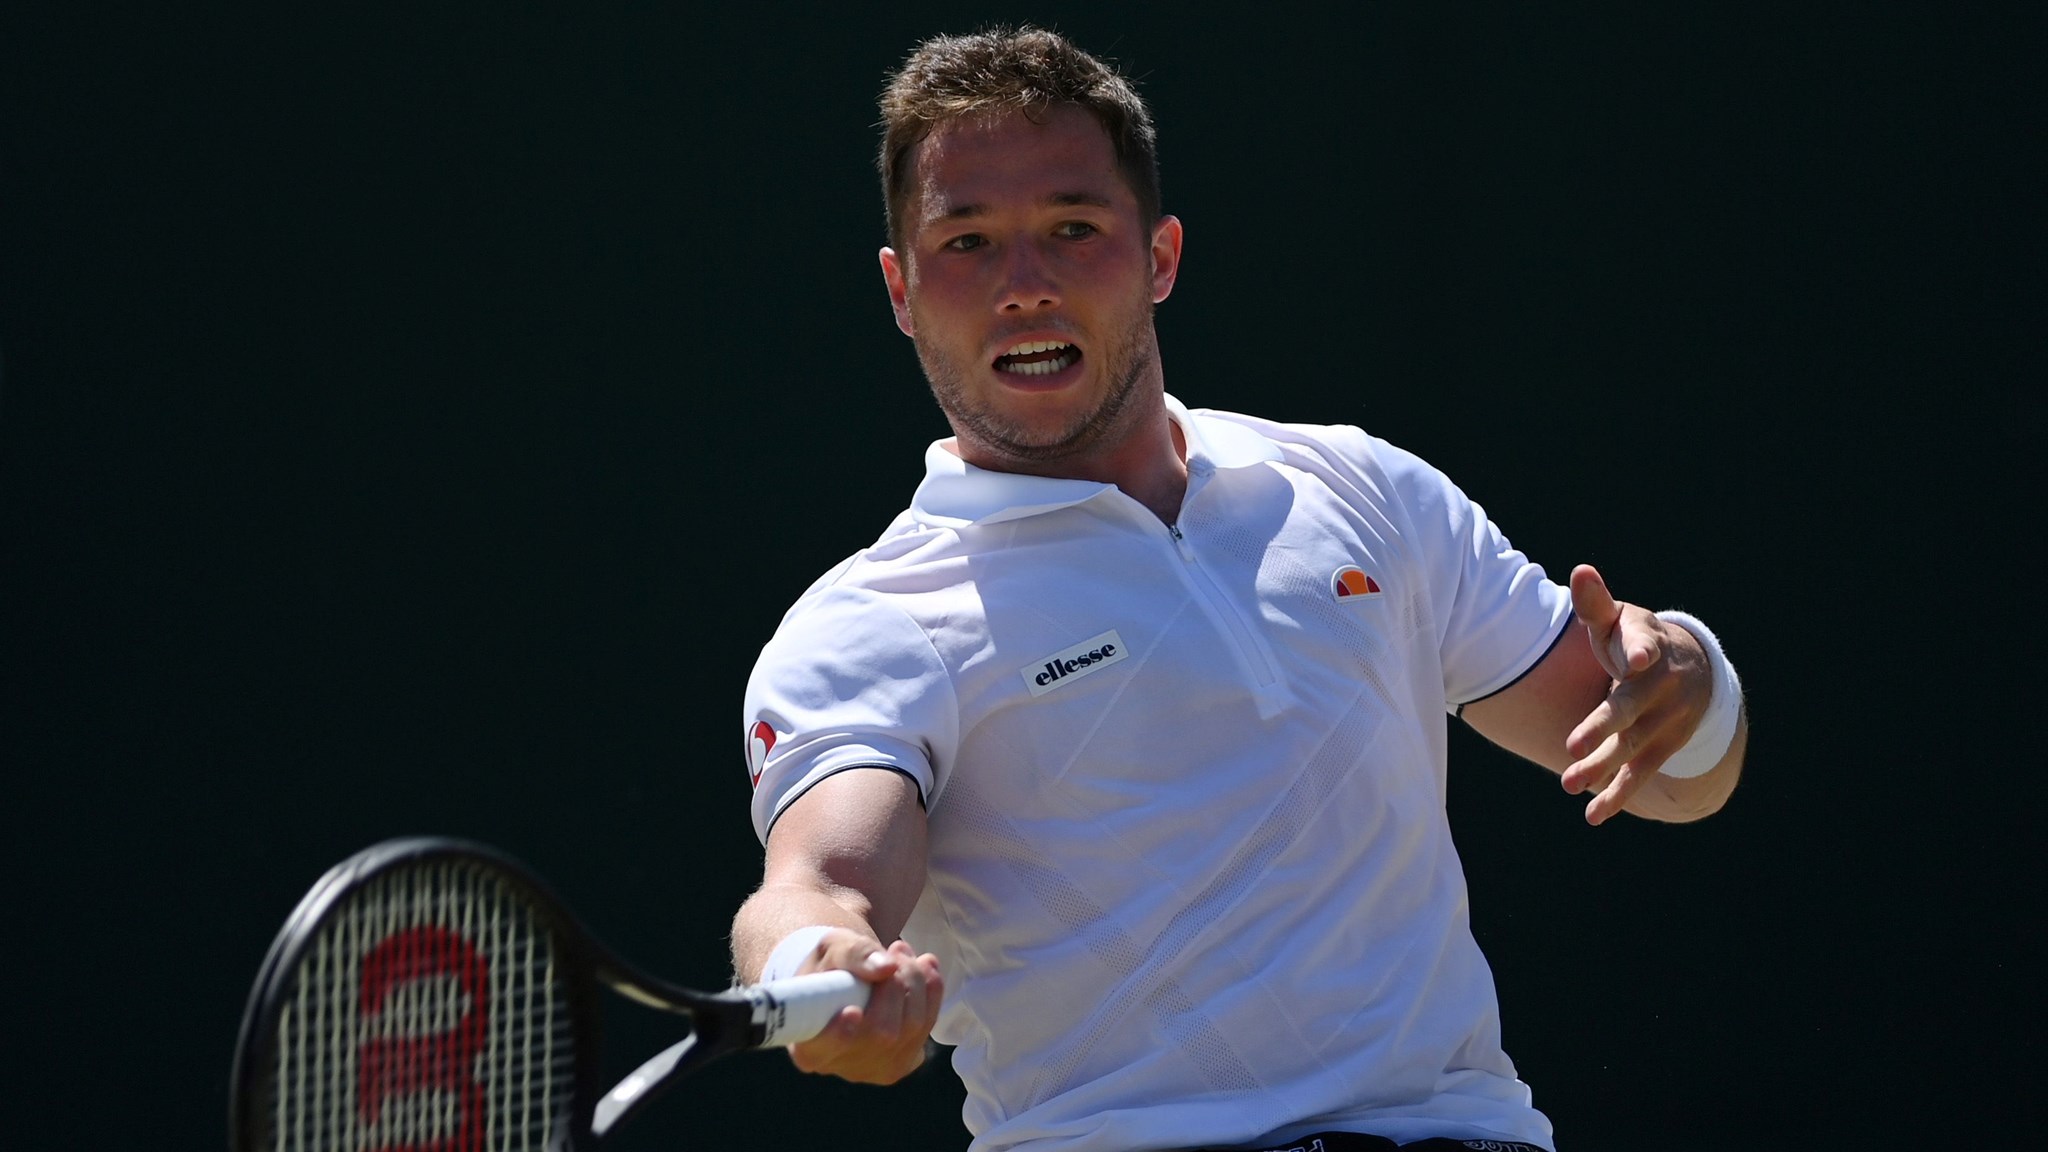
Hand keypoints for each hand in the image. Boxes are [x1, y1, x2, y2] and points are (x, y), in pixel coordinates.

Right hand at [785, 930, 943, 1084]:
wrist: (844, 979)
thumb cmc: (830, 965)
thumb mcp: (832, 948)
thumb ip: (853, 955)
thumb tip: (886, 968)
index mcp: (806, 1043)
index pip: (818, 1051)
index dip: (838, 1035)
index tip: (851, 1011)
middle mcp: (837, 1065)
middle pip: (881, 1033)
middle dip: (895, 984)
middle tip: (895, 948)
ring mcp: (872, 1070)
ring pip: (911, 1028)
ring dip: (916, 982)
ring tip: (903, 953)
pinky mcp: (902, 1063)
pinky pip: (927, 1028)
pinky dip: (930, 993)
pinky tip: (921, 970)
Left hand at [1560, 564, 1713, 824]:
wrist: (1691, 668)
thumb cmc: (1634, 639)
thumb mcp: (1619, 619)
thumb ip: (1596, 603)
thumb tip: (1579, 572)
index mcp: (1647, 645)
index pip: (1643, 645)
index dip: (1639, 649)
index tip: (1633, 656)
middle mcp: (1660, 684)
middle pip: (1629, 707)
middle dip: (1603, 726)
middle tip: (1572, 746)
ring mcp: (1665, 718)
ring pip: (1632, 745)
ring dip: (1602, 767)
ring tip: (1568, 783)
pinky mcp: (1664, 745)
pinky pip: (1641, 772)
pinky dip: (1618, 794)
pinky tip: (1593, 816)